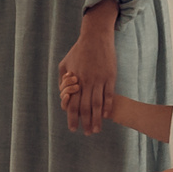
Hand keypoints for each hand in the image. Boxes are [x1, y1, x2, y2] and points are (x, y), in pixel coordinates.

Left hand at [59, 0, 119, 133]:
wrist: (95, 37)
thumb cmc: (78, 51)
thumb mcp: (64, 64)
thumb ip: (62, 80)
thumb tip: (63, 95)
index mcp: (74, 80)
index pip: (72, 104)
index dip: (72, 117)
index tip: (73, 128)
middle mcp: (86, 82)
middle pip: (85, 107)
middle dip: (85, 122)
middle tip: (87, 133)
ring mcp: (99, 79)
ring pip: (97, 104)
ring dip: (97, 119)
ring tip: (96, 130)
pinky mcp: (110, 76)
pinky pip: (109, 95)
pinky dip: (107, 106)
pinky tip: (106, 116)